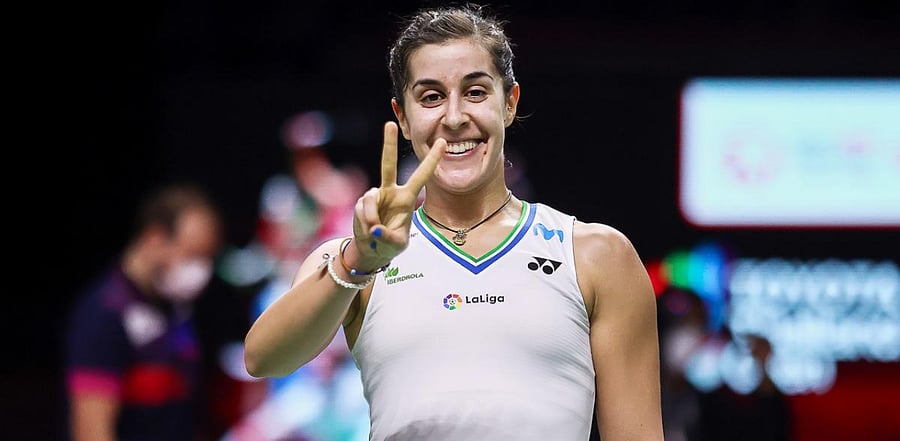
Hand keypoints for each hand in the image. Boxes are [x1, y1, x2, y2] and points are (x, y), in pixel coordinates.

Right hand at [350, 121, 443, 268]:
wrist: (371, 249)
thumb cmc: (389, 245)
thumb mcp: (396, 245)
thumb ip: (388, 237)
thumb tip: (374, 228)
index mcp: (406, 198)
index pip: (422, 175)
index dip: (432, 160)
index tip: (442, 142)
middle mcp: (390, 191)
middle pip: (388, 164)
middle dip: (388, 144)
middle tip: (389, 124)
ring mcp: (375, 195)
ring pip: (371, 199)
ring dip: (372, 217)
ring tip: (375, 232)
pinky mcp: (361, 202)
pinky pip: (362, 209)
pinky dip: (365, 222)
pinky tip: (368, 230)